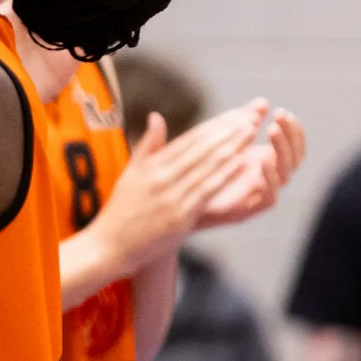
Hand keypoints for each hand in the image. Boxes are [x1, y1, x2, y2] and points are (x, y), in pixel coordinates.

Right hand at [92, 101, 270, 272]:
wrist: (109, 245)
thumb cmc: (121, 210)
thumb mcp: (130, 173)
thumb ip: (147, 145)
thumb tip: (156, 116)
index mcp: (151, 165)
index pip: (189, 140)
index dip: (214, 126)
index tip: (235, 114)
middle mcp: (161, 177)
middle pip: (201, 148)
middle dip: (228, 132)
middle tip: (251, 117)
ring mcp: (171, 196)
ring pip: (207, 166)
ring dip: (232, 147)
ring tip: (250, 133)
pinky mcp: (180, 216)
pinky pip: (207, 191)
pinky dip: (225, 175)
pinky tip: (241, 162)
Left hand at [194, 110, 307, 229]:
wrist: (176, 200)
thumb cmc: (198, 167)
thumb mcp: (220, 138)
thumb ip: (241, 120)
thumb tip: (263, 101)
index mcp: (263, 160)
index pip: (292, 145)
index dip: (292, 129)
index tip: (281, 111)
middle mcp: (266, 177)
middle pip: (293, 158)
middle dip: (289, 136)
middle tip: (279, 117)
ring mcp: (258, 194)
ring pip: (285, 175)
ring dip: (281, 151)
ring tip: (271, 130)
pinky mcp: (248, 210)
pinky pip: (270, 198)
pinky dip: (270, 180)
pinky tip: (261, 161)